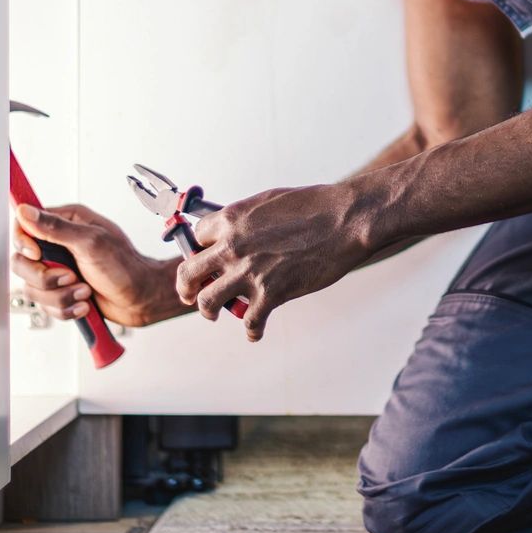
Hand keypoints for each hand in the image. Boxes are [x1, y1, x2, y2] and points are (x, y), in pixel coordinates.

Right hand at [11, 200, 184, 328]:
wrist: (142, 299)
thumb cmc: (125, 267)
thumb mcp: (91, 242)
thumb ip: (56, 228)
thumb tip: (25, 211)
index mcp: (66, 223)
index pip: (24, 226)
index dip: (24, 243)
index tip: (38, 255)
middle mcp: (59, 245)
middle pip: (22, 262)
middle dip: (46, 278)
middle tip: (71, 277)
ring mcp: (59, 270)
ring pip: (32, 288)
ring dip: (60, 296)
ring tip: (84, 291)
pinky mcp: (61, 292)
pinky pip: (45, 305)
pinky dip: (65, 309)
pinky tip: (84, 303)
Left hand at [175, 182, 372, 340]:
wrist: (345, 220)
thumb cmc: (314, 205)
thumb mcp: (268, 201)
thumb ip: (246, 219)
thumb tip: (237, 230)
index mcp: (231, 219)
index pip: (197, 237)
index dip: (200, 249)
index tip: (205, 258)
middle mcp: (232, 247)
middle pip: (188, 272)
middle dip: (187, 286)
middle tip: (190, 293)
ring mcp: (250, 272)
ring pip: (208, 302)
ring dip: (208, 310)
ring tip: (215, 313)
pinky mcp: (271, 294)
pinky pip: (250, 322)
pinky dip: (251, 331)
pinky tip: (255, 331)